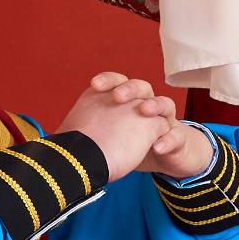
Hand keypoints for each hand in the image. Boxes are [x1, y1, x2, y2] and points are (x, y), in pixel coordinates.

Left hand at [59, 69, 195, 181]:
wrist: (160, 159)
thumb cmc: (127, 145)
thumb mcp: (108, 137)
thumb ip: (92, 130)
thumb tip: (61, 135)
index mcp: (129, 101)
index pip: (118, 82)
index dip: (108, 81)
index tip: (94, 85)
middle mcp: (148, 105)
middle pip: (141, 87)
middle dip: (130, 89)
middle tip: (118, 97)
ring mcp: (165, 120)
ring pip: (165, 103)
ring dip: (155, 105)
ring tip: (144, 111)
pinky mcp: (177, 138)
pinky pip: (176, 136)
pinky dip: (168, 140)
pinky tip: (157, 146)